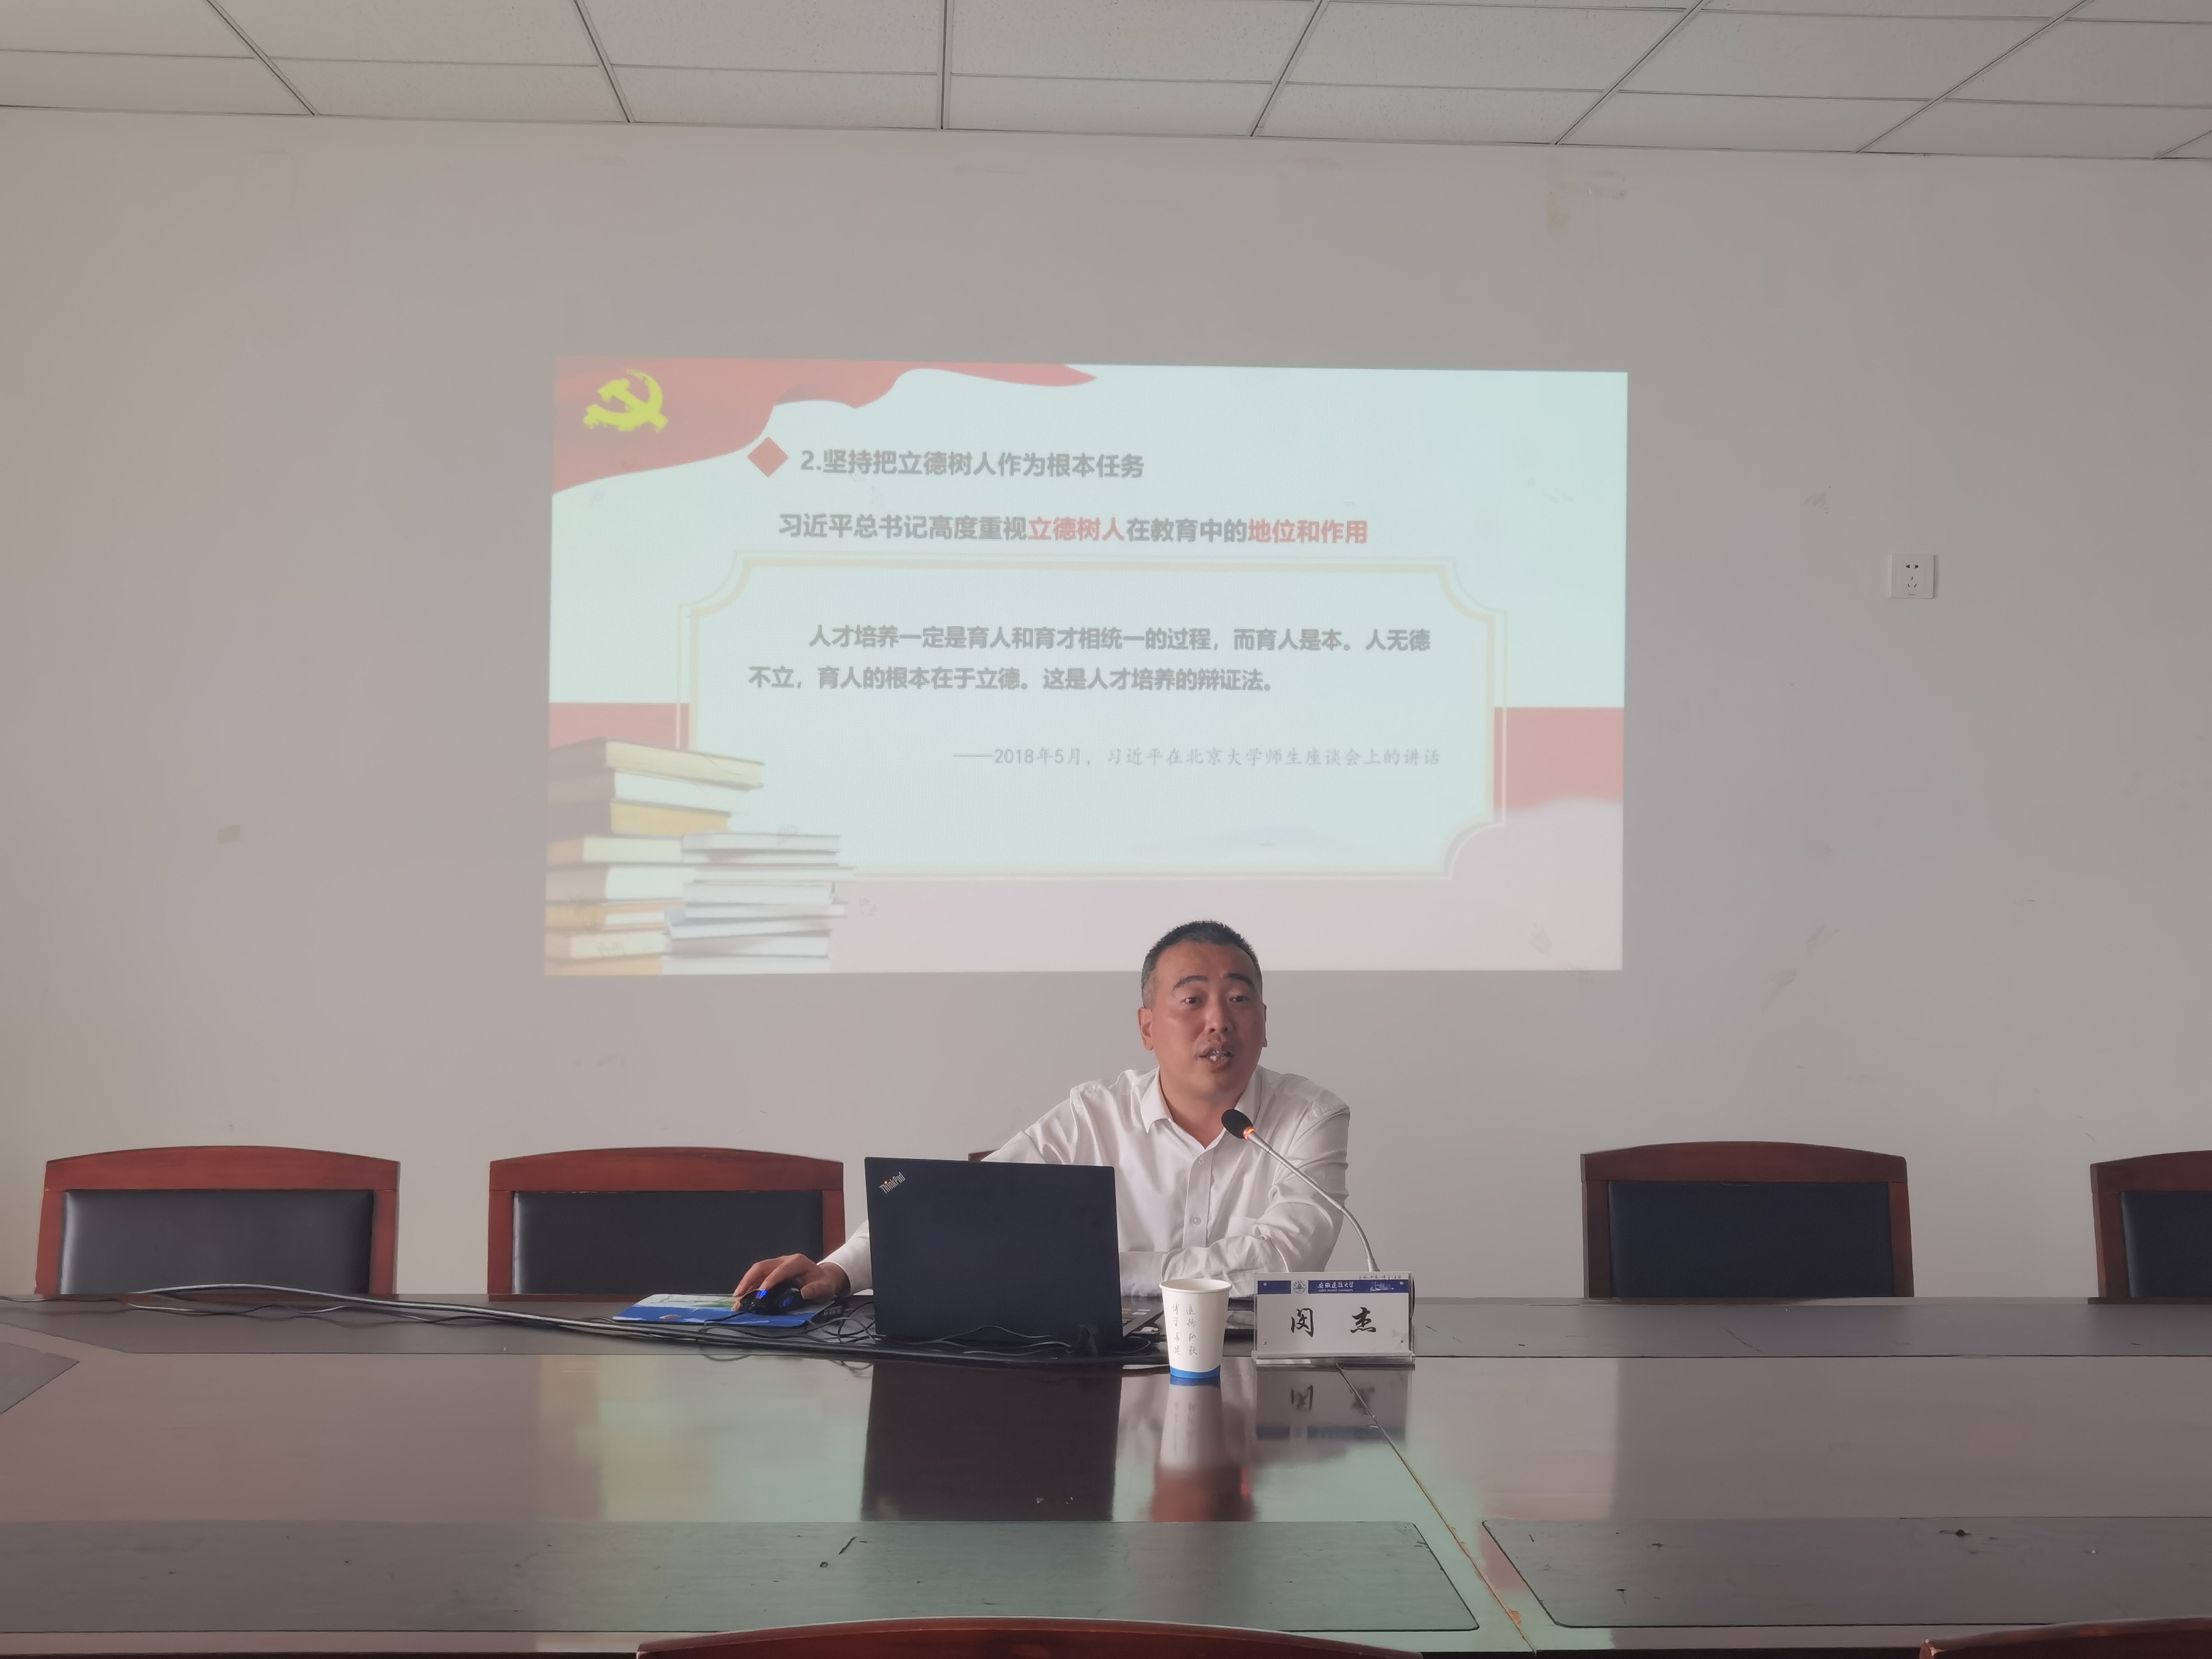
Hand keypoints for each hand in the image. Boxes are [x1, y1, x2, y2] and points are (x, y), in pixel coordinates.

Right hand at [734, 1254, 848, 1302]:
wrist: (823, 1279)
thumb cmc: (823, 1283)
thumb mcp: (825, 1287)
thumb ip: (816, 1289)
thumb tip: (805, 1292)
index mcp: (797, 1262)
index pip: (781, 1269)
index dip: (771, 1279)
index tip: (762, 1291)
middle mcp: (784, 1261)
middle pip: (762, 1266)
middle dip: (749, 1280)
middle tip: (740, 1295)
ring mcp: (776, 1266)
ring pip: (757, 1271)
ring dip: (746, 1284)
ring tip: (737, 1299)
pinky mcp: (771, 1272)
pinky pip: (757, 1277)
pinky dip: (749, 1287)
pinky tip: (742, 1298)